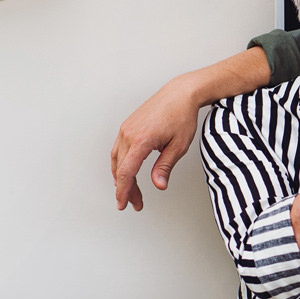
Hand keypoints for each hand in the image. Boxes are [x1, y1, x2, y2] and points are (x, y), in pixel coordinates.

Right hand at [111, 77, 201, 210]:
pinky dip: (121, 164)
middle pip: (121, 169)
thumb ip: (165, 167)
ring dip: (122, 178)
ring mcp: (126, 129)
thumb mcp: (179, 146)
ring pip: (117, 160)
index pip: (126, 172)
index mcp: (141, 140)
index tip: (124, 204)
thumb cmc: (182, 116)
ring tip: (133, 192)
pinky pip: (119, 150)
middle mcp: (129, 134)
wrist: (180, 94)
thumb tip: (159, 185)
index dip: (124, 191)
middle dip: (126, 189)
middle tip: (135, 203)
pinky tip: (128, 173)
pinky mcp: (128, 126)